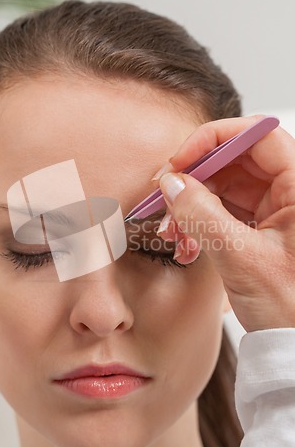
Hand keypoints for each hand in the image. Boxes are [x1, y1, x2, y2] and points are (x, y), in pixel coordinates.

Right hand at [156, 115, 294, 331]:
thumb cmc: (291, 310)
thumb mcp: (241, 259)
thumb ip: (202, 216)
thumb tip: (171, 183)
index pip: (257, 136)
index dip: (213, 140)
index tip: (180, 161)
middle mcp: (291, 192)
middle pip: (234, 160)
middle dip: (194, 178)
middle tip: (164, 196)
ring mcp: (276, 209)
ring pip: (224, 185)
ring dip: (192, 204)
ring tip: (173, 233)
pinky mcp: (261, 226)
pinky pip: (223, 209)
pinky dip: (200, 222)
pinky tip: (186, 244)